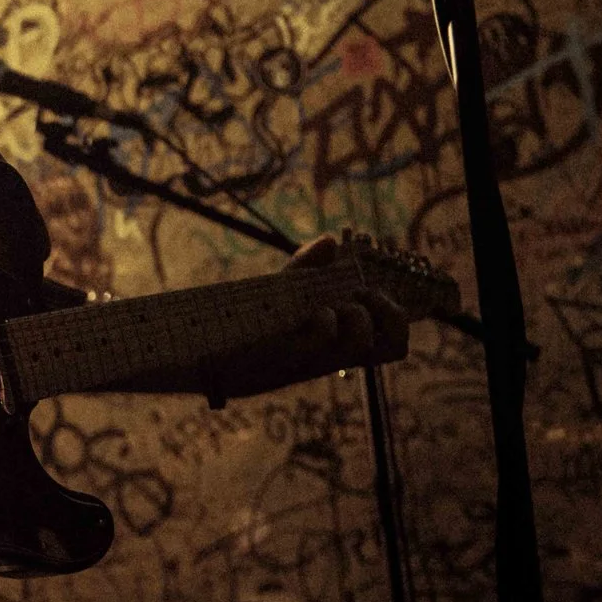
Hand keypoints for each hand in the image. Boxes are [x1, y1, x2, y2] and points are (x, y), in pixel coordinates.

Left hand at [200, 233, 410, 402]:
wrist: (203, 352)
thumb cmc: (249, 323)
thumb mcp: (282, 291)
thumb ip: (307, 265)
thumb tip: (331, 240)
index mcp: (338, 343)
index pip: (394, 341)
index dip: (398, 317)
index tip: (374, 291)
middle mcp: (334, 357)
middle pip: (397, 346)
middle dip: (390, 313)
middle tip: (361, 296)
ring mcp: (314, 361)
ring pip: (364, 345)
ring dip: (359, 317)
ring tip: (333, 306)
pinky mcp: (287, 359)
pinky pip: (323, 339)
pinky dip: (325, 320)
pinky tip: (313, 313)